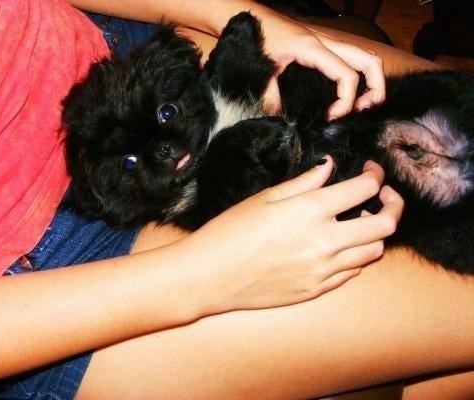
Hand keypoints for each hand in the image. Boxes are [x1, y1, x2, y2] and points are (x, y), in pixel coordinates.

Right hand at [182, 157, 402, 313]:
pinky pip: (352, 273)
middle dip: (393, 204)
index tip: (371, 171)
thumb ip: (303, 182)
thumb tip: (328, 167)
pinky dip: (356, 256)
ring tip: (360, 223)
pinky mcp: (316, 290)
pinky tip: (340, 247)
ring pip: (373, 251)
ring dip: (375, 233)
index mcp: (310, 211)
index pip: (364, 189)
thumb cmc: (230, 231)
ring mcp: (323, 270)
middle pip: (384, 224)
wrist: (211, 276)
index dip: (375, 175)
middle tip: (385, 196)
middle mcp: (325, 242)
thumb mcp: (264, 198)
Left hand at [255, 10, 385, 118]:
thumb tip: (280, 118)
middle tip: (364, 109)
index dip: (346, 101)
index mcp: (313, 49)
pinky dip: (359, 73)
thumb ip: (271, 95)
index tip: (332, 117)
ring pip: (365, 56)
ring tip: (362, 103)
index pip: (346, 75)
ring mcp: (327, 41)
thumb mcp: (263, 69)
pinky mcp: (323, 44)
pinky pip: (351, 56)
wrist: (251, 16)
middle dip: (376, 87)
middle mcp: (326, 42)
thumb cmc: (258, 37)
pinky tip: (349, 90)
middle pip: (369, 61)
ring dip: (372, 79)